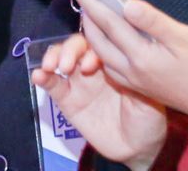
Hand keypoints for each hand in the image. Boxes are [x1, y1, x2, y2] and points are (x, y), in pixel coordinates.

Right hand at [31, 35, 169, 170]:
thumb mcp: (148, 95)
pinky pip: (53, 85)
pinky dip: (43, 77)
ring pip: (62, 59)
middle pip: (78, 45)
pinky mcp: (68, 100)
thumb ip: (136, 77)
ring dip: (54, 57)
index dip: (93, 45)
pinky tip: (38, 76)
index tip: (92, 62)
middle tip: (68, 64)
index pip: (101, 40)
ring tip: (51, 67)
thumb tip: (129, 55)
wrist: (137, 147)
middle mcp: (96, 66)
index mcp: (116, 60)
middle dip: (70, 50)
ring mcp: (80, 82)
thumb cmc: (148, 117)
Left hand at [76, 0, 187, 123]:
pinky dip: (104, 52)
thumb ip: (153, 21)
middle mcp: (132, 70)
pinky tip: (109, 44)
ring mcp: (134, 81)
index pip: (110, 25)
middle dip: (89, 19)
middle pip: (100, 42)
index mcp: (141, 56)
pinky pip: (112, 68)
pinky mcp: (139, 87)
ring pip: (104, 56)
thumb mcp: (183, 37)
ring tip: (93, 17)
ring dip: (94, 36)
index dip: (94, 4)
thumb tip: (127, 5)